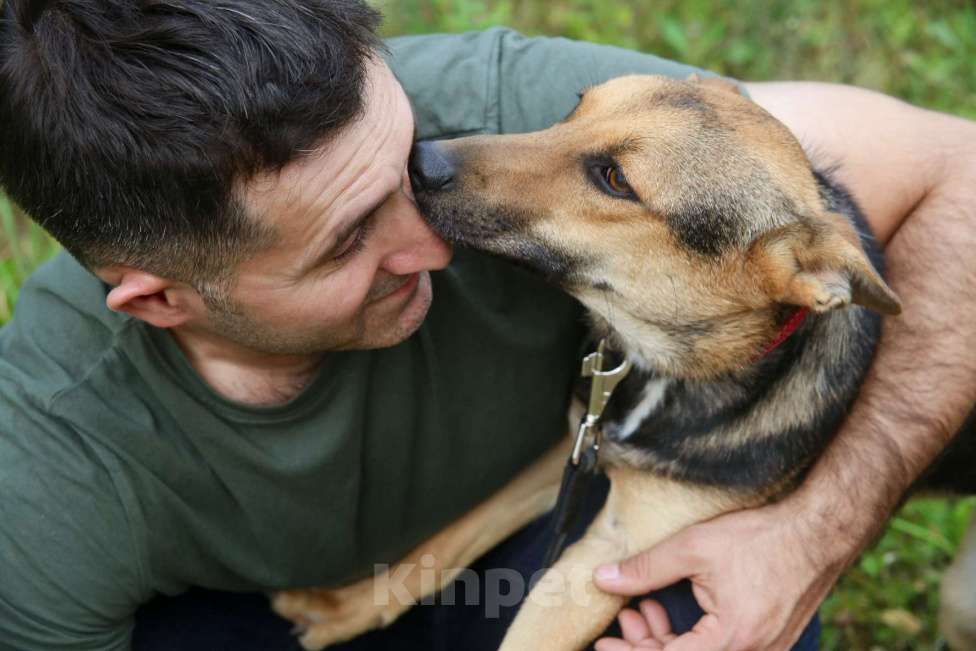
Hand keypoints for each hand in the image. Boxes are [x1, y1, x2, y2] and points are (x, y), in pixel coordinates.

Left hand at [592, 496, 855, 650]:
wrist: (819, 531)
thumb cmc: (762, 537)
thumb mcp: (694, 547)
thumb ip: (646, 568)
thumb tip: (603, 578)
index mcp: (731, 639)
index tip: (604, 641)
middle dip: (646, 643)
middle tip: (622, 619)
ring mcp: (764, 649)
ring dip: (666, 638)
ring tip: (642, 608)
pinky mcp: (768, 639)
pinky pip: (720, 647)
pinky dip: (691, 634)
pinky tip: (668, 607)